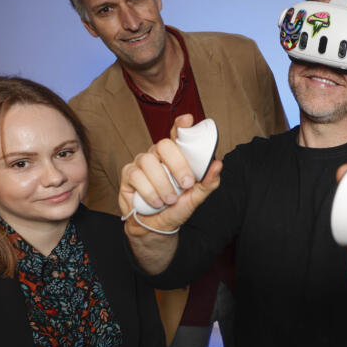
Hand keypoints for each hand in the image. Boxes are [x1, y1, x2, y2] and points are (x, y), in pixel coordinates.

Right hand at [118, 114, 221, 235]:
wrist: (156, 226)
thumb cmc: (175, 208)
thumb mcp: (196, 197)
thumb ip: (208, 182)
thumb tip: (218, 165)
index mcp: (175, 156)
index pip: (176, 134)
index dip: (180, 125)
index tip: (187, 120)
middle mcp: (157, 155)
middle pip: (163, 145)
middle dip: (177, 165)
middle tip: (186, 184)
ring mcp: (141, 163)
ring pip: (148, 162)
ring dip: (162, 184)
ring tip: (169, 200)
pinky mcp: (128, 174)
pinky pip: (136, 176)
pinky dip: (149, 192)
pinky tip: (156, 202)